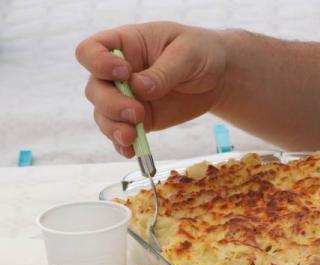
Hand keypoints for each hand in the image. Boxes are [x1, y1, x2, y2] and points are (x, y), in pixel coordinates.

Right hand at [76, 22, 226, 157]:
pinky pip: (122, 134)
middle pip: (95, 89)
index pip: (90, 51)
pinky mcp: (140, 120)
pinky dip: (123, 145)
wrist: (217, 77)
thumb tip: (139, 88)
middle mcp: (118, 74)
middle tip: (137, 113)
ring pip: (104, 115)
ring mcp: (127, 98)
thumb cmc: (200, 53)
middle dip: (110, 104)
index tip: (124, 73)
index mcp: (125, 45)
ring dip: (113, 128)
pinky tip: (131, 152)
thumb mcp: (187, 53)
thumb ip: (163, 71)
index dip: (97, 63)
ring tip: (133, 136)